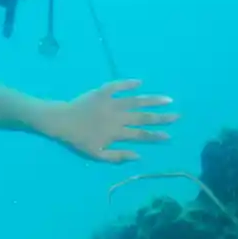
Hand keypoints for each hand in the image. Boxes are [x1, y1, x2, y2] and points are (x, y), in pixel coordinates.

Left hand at [49, 79, 178, 162]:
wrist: (60, 121)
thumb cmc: (77, 140)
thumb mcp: (96, 155)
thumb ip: (118, 156)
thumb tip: (138, 156)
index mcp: (117, 132)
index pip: (141, 135)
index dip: (156, 136)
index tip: (170, 135)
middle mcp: (118, 116)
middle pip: (143, 117)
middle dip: (161, 117)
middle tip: (177, 116)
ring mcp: (111, 102)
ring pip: (136, 100)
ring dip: (152, 99)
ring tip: (167, 99)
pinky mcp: (102, 91)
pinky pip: (118, 85)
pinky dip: (129, 83)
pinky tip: (140, 82)